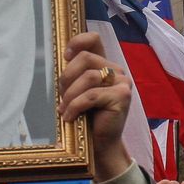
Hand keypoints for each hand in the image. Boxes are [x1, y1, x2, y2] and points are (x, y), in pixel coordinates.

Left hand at [59, 33, 132, 182]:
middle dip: (67, 78)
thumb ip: (74, 74)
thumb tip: (61, 60)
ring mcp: (122, 82)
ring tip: (64, 109)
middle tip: (61, 97)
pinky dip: (75, 106)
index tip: (64, 58)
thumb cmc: (87, 117)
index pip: (94, 39)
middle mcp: (116, 70)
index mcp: (105, 65)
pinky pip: (91, 95)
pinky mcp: (122, 96)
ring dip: (70, 95)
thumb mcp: (77, 91)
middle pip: (85, 58)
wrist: (100, 144)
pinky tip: (69, 117)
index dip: (77, 42)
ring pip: (88, 77)